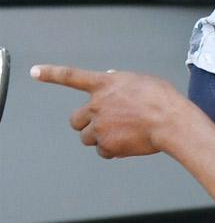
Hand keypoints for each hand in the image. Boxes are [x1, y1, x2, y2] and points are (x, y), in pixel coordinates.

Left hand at [30, 65, 183, 158]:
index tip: (35, 71)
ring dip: (99, 136)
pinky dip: (112, 149)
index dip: (51, 73)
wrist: (171, 122)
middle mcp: (97, 104)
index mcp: (105, 84)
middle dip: (85, 123)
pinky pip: (102, 151)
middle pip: (75, 119)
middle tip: (102, 123)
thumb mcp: (141, 79)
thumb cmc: (162, 99)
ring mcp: (100, 126)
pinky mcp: (107, 145)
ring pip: (87, 137)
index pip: (71, 76)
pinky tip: (129, 141)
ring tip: (123, 132)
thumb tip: (110, 77)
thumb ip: (121, 80)